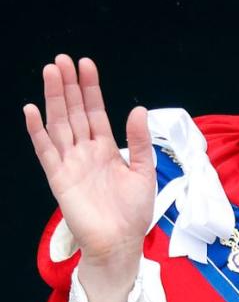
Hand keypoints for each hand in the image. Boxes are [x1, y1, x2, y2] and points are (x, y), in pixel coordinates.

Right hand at [23, 55, 154, 301]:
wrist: (121, 242)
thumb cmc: (132, 211)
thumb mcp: (144, 170)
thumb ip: (139, 140)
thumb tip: (138, 109)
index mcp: (105, 148)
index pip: (95, 110)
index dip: (90, 87)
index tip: (86, 63)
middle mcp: (85, 151)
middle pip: (74, 111)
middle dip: (68, 85)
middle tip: (62, 59)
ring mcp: (70, 163)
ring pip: (59, 123)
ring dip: (54, 98)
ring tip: (50, 72)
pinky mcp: (59, 178)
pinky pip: (46, 151)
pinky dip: (37, 131)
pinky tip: (32, 110)